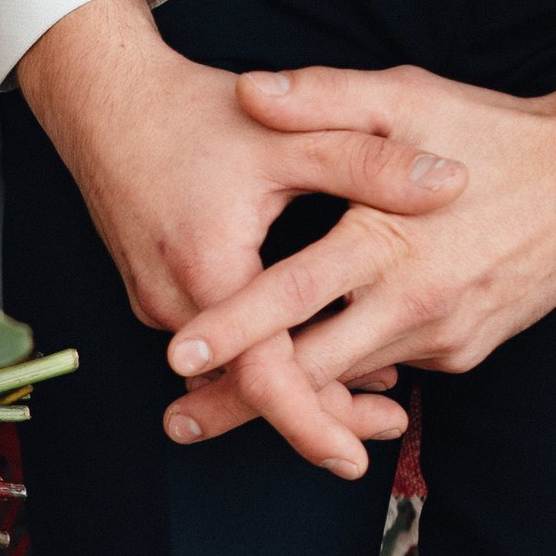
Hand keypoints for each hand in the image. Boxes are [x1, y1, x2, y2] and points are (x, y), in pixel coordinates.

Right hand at [16, 0, 468, 477]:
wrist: (102, 98)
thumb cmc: (191, 111)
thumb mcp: (286, 133)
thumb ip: (369, 161)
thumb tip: (452, 183)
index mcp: (209, 269)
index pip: (261, 376)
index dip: (310, 421)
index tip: (353, 457)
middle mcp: (176, 304)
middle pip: (252, 389)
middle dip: (319, 415)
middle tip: (387, 428)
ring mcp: (159, 303)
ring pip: (234, 371)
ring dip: (296, 384)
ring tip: (373, 394)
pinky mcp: (157, 294)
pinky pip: (217, 347)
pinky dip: (265, 355)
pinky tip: (318, 343)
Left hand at [161, 68, 555, 448]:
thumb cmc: (493, 132)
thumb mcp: (407, 97)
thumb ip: (323, 97)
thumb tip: (249, 90)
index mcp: (386, 241)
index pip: (292, 295)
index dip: (233, 330)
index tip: (178, 356)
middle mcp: (412, 303)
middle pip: (310, 373)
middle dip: (241, 402)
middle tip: (177, 420)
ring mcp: (441, 337)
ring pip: (349, 382)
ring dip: (290, 398)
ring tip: (221, 408)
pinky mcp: (463, 353)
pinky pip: (392, 369)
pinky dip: (350, 376)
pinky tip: (312, 374)